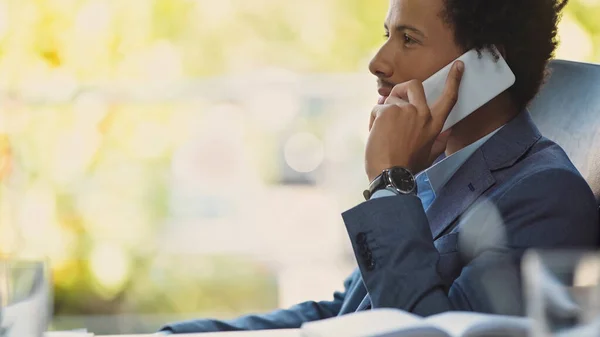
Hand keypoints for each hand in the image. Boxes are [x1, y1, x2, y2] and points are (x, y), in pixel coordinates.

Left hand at [365, 61, 463, 181]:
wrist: (389, 174)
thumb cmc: (407, 167)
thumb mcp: (430, 155)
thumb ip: (440, 141)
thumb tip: (449, 131)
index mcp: (434, 124)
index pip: (449, 97)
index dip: (454, 80)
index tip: (458, 65)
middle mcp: (422, 114)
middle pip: (414, 85)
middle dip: (401, 90)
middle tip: (393, 102)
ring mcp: (405, 111)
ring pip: (390, 99)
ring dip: (383, 112)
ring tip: (382, 132)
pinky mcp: (388, 111)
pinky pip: (377, 108)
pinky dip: (373, 120)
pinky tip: (375, 134)